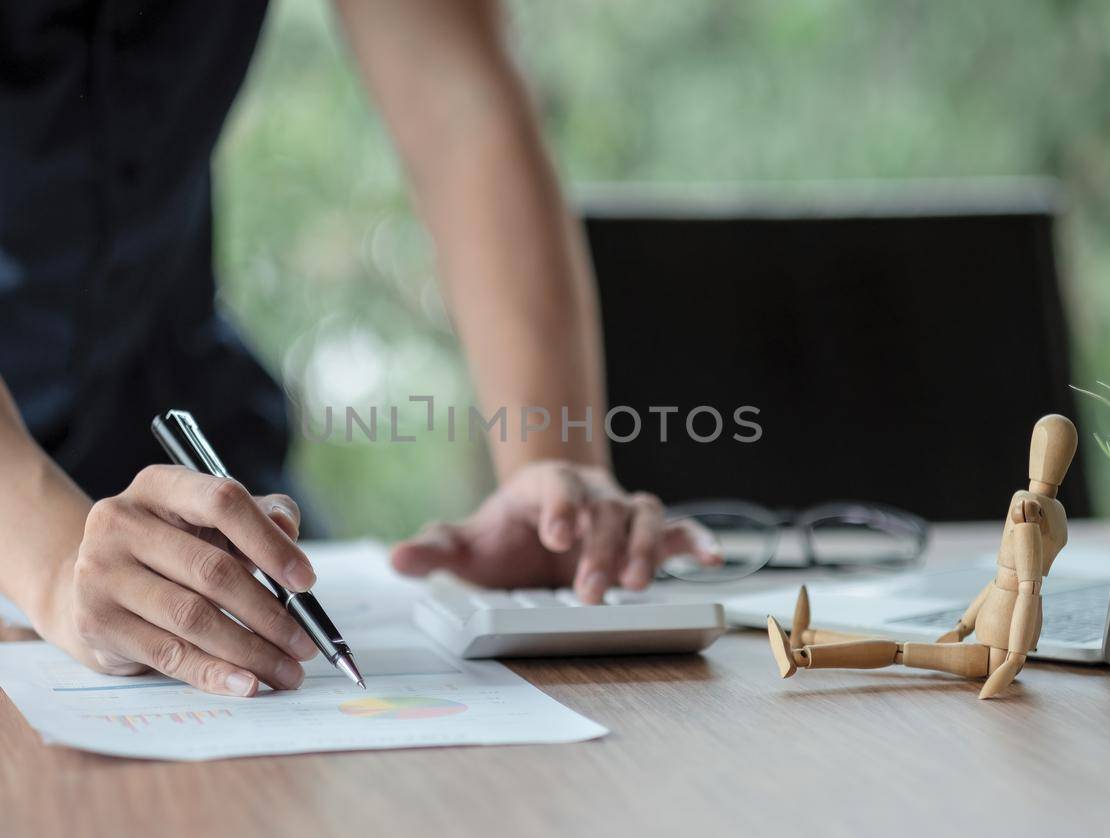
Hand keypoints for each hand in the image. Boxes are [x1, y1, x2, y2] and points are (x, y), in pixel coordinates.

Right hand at [35, 466, 320, 696]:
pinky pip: (168, 653)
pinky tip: (246, 683)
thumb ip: (259, 516)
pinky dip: (213, 673)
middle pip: (211, 570)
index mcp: (158, 485)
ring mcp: (101, 572)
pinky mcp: (96, 622)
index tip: (307, 582)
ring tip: (286, 671)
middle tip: (305, 644)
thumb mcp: (210, 522)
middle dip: (269, 613)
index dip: (270, 543)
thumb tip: (288, 528)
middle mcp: (120, 521)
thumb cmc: (170, 551)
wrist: (88, 588)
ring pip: (192, 617)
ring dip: (250, 650)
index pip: (222, 502)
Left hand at [389, 461, 719, 602]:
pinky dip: (697, 540)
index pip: (557, 488)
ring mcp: (622, 511)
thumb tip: (396, 559)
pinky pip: (678, 530)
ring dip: (643, 549)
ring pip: (644, 515)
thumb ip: (435, 550)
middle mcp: (591, 494)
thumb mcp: (467, 543)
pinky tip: (712, 558)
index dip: (561, 507)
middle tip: (587, 593)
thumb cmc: (506, 535)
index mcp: (546, 488)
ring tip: (636, 585)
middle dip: (597, 551)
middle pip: (603, 510)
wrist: (542, 522)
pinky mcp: (648, 535)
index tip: (558, 535)